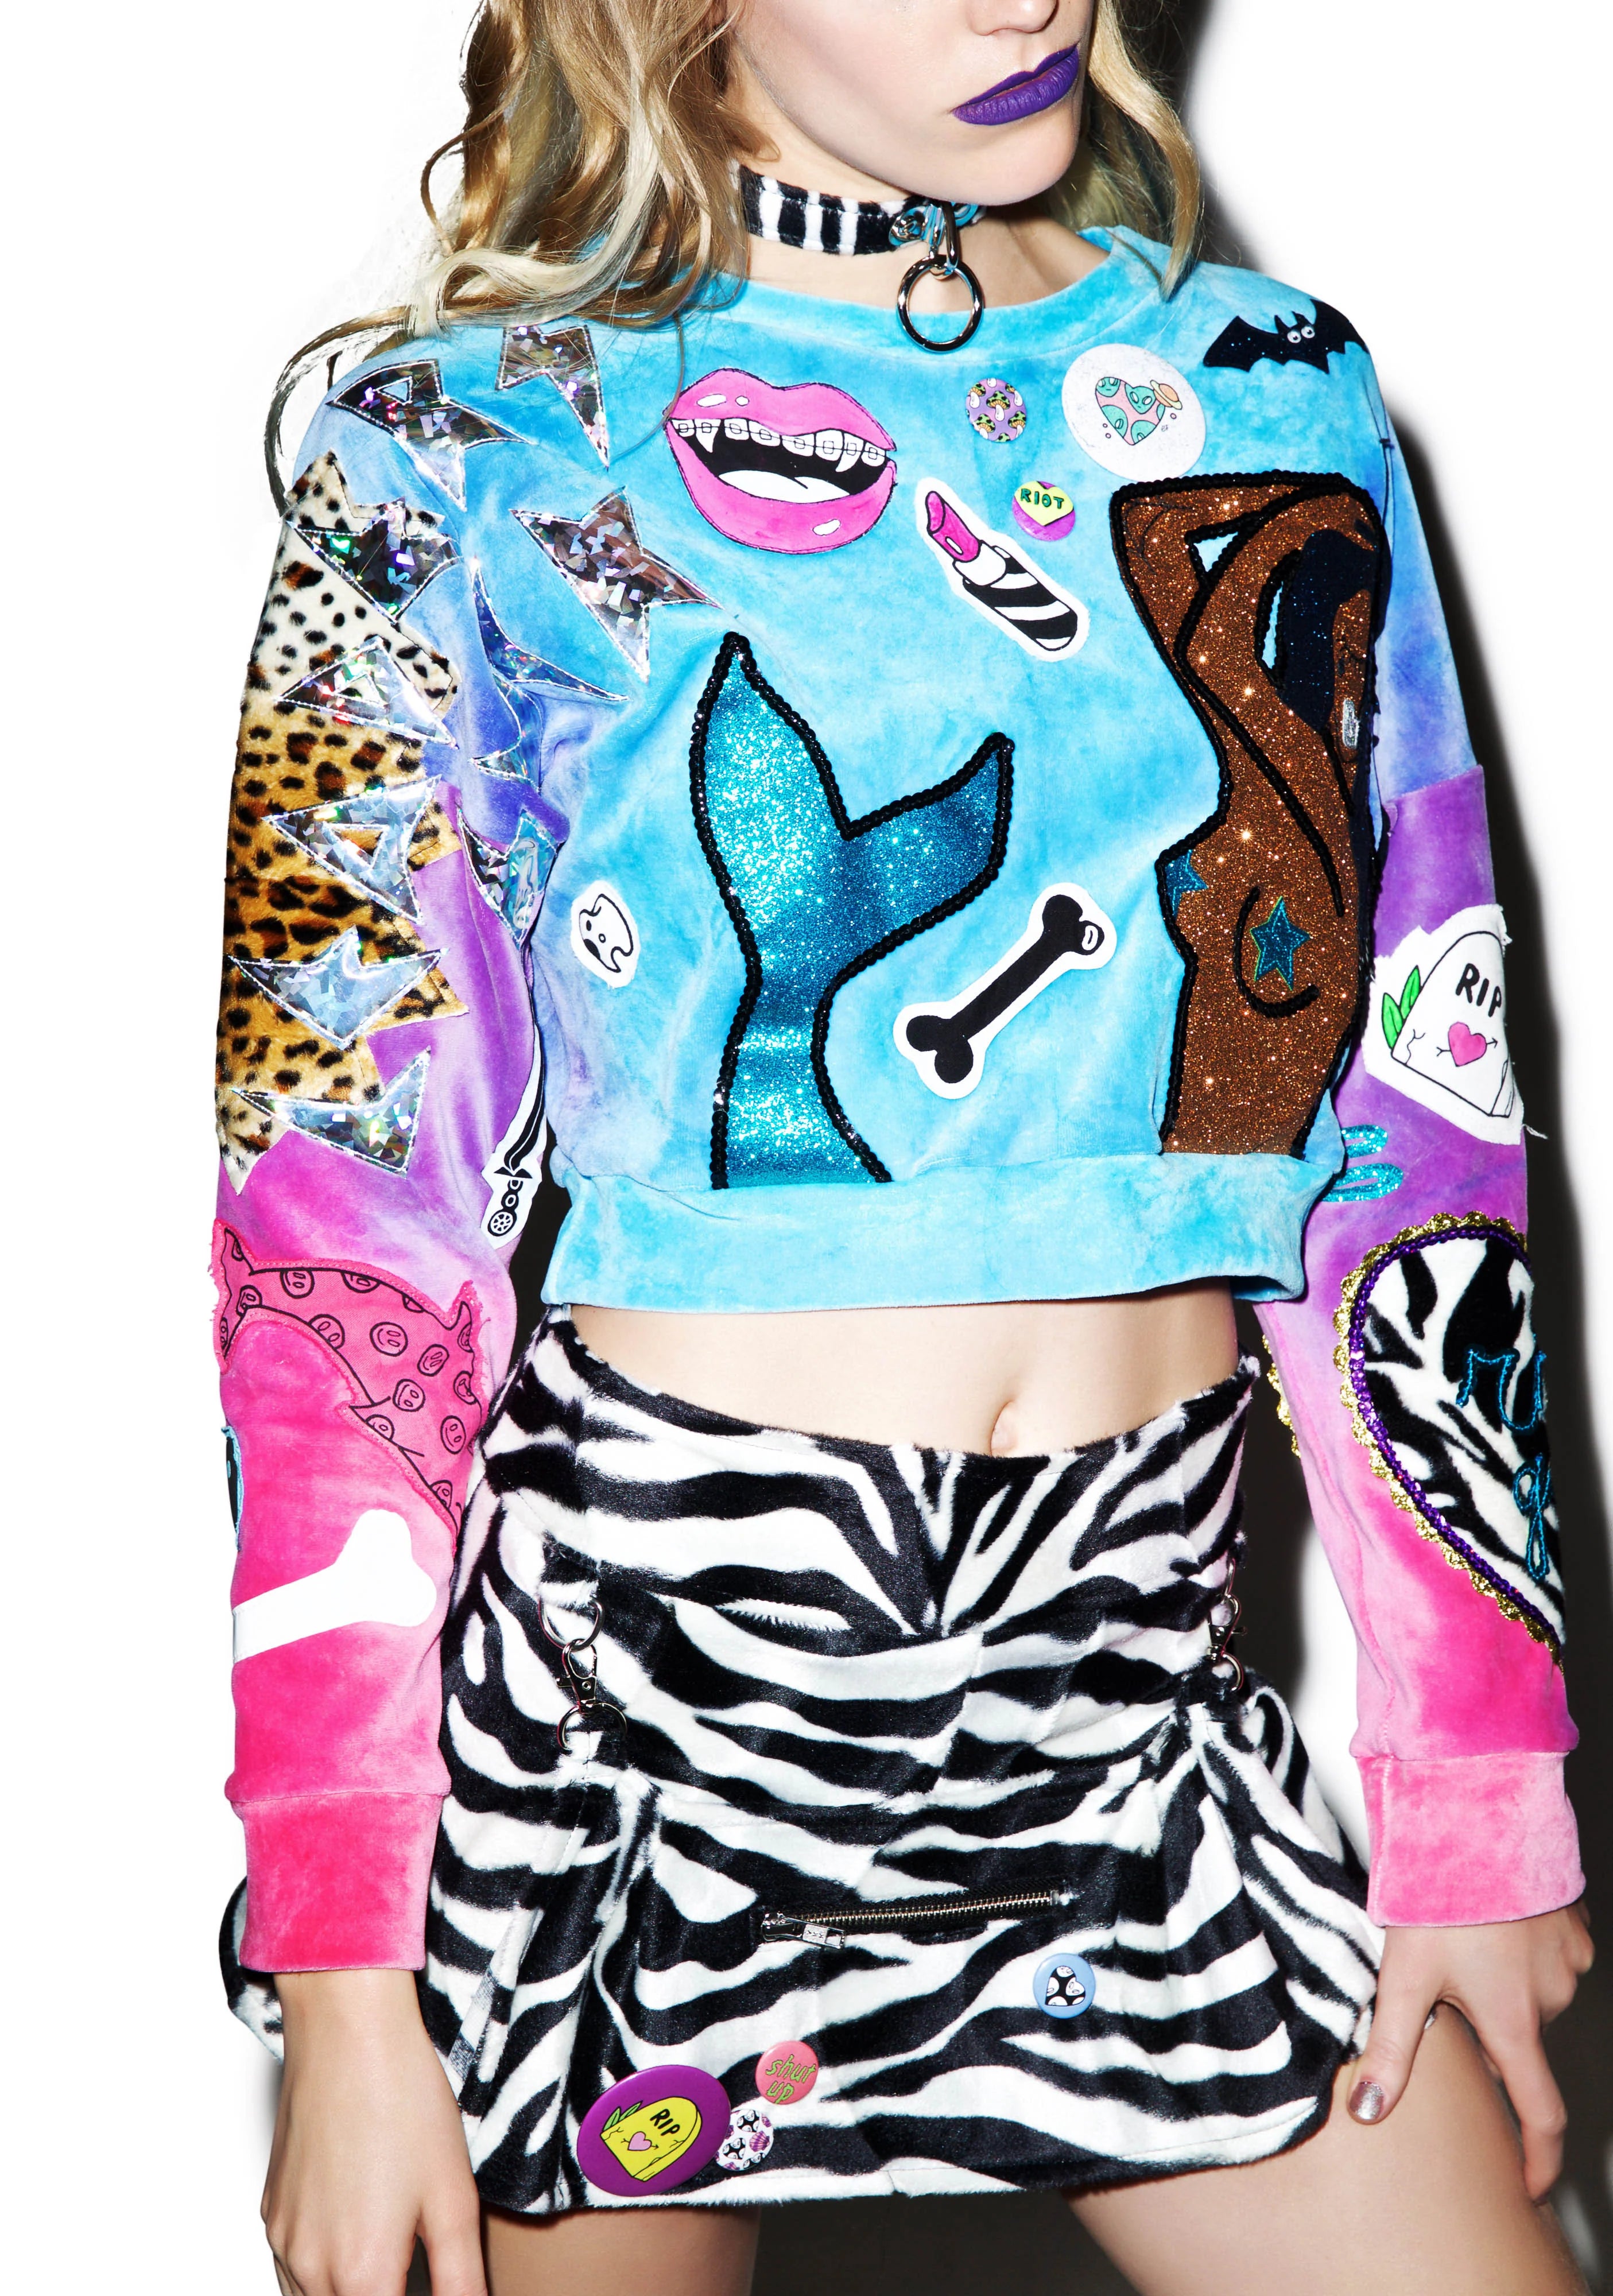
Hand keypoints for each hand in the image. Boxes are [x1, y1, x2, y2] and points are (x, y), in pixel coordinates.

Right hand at [265, 1968, 485, 2295]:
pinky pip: (292, 2275)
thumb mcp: (454, 2198)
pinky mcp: (271, 2215)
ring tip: (392, 2275)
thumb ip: (461, 2280)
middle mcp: (310, 2268)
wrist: (348, 2031)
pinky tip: (357, 2249)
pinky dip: (323, 2282)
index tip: (432, 2288)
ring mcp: (282, 2242)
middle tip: (416, 2279)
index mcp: (361, 2275)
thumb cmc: (403, 2100)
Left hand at [1348, 1903, 1593, 2196]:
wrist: (1477, 1822)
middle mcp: (1550, 1998)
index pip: (1540, 2113)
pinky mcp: (1572, 1927)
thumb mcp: (1405, 1975)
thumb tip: (1370, 2112)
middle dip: (1487, 2034)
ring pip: (1530, 1997)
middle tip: (1445, 1996)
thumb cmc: (1441, 1895)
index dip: (1538, 2158)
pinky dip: (1520, 1955)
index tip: (1531, 2183)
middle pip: (1519, 2042)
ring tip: (1462, 1945)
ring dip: (1500, 1988)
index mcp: (1513, 2021)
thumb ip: (1391, 2046)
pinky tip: (1490, 1924)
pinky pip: (1546, 1958)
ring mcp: (1567, 1962)